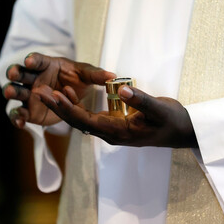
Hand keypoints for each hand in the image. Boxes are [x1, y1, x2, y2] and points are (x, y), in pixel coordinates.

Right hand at [2, 53, 115, 127]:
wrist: (72, 97)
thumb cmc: (76, 80)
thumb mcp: (86, 76)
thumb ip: (97, 76)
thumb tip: (113, 76)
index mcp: (46, 65)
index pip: (37, 60)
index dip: (33, 60)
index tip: (30, 61)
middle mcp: (34, 78)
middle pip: (20, 74)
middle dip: (15, 73)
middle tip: (14, 74)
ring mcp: (29, 94)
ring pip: (16, 91)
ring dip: (12, 91)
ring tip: (12, 94)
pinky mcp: (29, 110)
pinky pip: (18, 113)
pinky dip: (17, 118)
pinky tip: (21, 123)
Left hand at [33, 84, 197, 147]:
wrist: (181, 131)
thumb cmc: (171, 120)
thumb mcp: (160, 109)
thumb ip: (142, 100)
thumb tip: (124, 89)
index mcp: (119, 132)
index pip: (87, 122)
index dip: (70, 109)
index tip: (55, 96)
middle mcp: (111, 135)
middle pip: (79, 123)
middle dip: (60, 109)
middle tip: (42, 93)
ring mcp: (112, 132)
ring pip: (83, 121)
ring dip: (66, 108)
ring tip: (51, 93)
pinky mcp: (115, 126)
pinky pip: (91, 118)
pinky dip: (78, 107)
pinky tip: (72, 95)